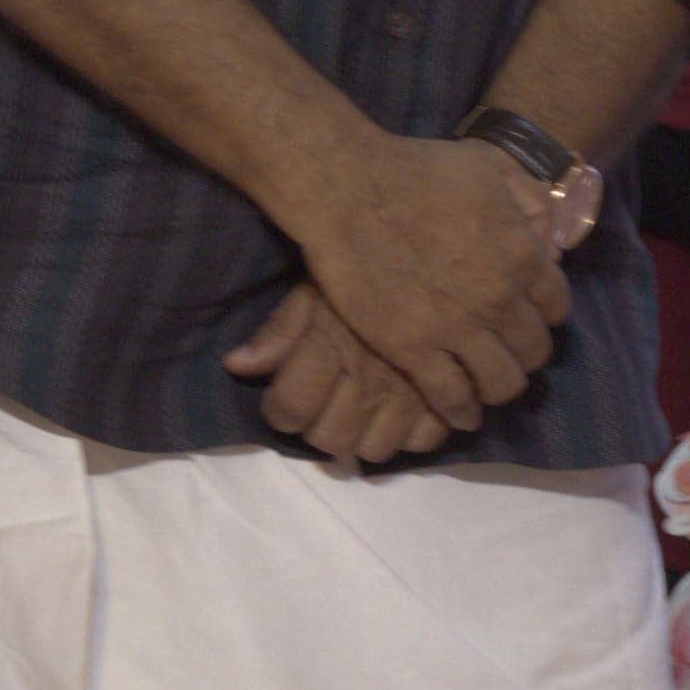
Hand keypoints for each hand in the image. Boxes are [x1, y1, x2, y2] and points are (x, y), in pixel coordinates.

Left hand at [226, 281, 477, 467]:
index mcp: (332, 346)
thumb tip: (237, 365)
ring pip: (375, 449)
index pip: (290, 410)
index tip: (284, 401)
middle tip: (323, 406)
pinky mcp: (452, 395)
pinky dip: (411, 434)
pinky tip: (404, 410)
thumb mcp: (318, 282)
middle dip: (318, 429)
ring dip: (363, 436)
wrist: (444, 240)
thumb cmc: (370, 258)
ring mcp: (413, 393)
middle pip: (330, 439)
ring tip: (363, 411)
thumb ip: (282, 328)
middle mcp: (370, 378)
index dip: (280, 412)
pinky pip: (424, 442)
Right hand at [285, 132, 575, 418]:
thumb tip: (550, 233)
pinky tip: (462, 414)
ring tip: (489, 386)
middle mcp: (499, 298)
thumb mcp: (492, 167)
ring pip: (499, 382)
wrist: (352, 190)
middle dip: (527, 356)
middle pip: (533, 351)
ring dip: (499, 388)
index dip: (546, 316)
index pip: (557, 307)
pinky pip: (452, 397)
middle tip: (511, 355)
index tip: (533, 318)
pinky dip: (462, 412)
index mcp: (522, 255)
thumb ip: (529, 198)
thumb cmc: (419, 170)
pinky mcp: (413, 349)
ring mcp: (457, 328)